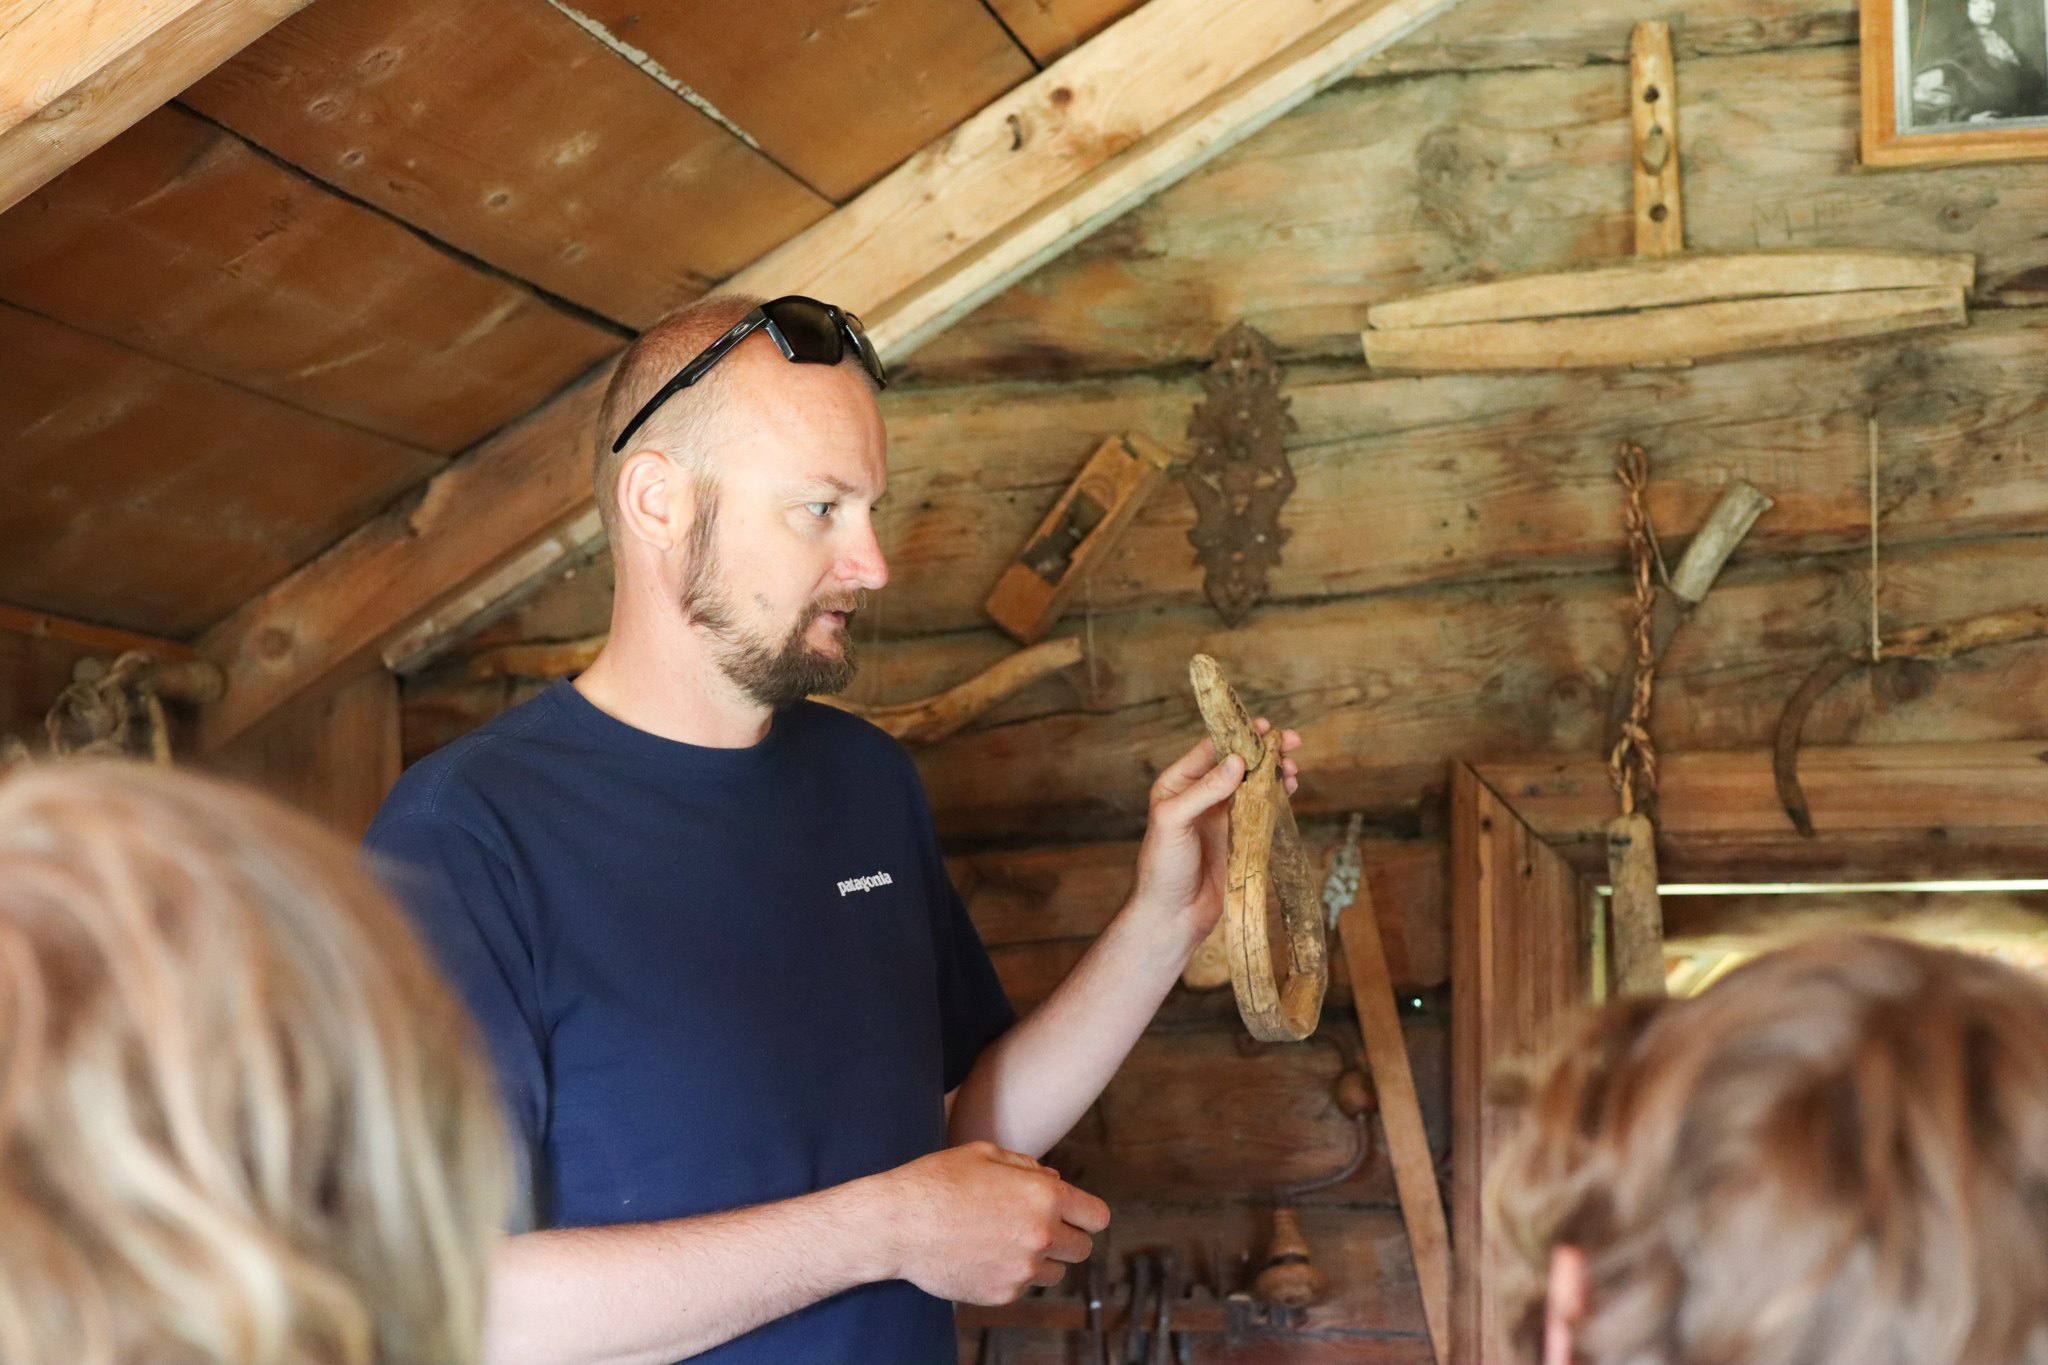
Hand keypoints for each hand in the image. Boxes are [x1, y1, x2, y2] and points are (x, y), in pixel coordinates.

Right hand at [872, 1142, 1109, 1303]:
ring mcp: (1022, 1270)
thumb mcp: (985, 1154)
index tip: (1072, 1215)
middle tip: (1036, 1227)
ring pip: (1055, 1273)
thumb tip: (1055, 1182)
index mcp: (1044, 1197)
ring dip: (1040, 1259)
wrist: (896, 1224)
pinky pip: (1022, 1288)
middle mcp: (1041, 1236)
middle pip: (1082, 1249)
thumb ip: (1028, 1168)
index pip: (1097, 1217)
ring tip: (1005, 1241)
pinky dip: (1011, 1275)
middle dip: (1066, 1237)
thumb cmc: (937, 1181)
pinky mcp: (1001, 1295)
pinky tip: (983, 1256)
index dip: (1085, 1214)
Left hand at [1129, 720, 1301, 945]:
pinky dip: (1277, 797)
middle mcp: (1201, 796)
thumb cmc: (1163, 867)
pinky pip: (1261, 809)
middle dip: (1264, 751)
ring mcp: (1222, 816)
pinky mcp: (1239, 837)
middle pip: (1238, 763)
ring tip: (1294, 768)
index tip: (1265, 728)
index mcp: (1178, 784)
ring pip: (1253, 784)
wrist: (1173, 916)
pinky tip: (1290, 789)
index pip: (1212, 750)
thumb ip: (1205, 791)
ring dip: (1274, 773)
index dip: (1239, 736)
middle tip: (1290, 741)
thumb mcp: (1174, 822)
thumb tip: (1237, 762)